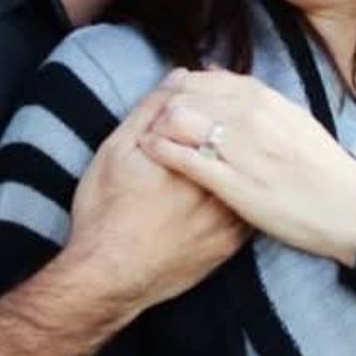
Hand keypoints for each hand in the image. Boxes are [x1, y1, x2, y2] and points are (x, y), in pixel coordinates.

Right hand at [65, 81, 248, 315]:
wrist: (107, 279)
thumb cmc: (104, 212)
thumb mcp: (115, 151)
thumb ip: (150, 110)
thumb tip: (181, 76)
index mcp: (190, 157)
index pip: (221, 116)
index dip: (220, 104)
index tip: (214, 100)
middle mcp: (216, 187)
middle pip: (239, 147)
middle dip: (236, 133)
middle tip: (225, 127)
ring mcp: (227, 219)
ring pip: (250, 178)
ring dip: (246, 163)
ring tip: (232, 155)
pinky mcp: (230, 245)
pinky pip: (251, 211)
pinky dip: (247, 194)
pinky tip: (234, 187)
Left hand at [139, 68, 355, 265]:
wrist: (347, 208)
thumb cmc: (321, 166)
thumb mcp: (292, 117)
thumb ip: (256, 97)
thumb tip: (220, 74)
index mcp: (264, 98)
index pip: (205, 79)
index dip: (181, 88)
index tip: (172, 99)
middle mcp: (249, 116)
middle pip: (186, 96)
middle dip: (164, 104)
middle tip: (153, 119)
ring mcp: (241, 149)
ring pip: (179, 121)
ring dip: (159, 125)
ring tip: (150, 136)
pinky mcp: (233, 184)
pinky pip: (185, 158)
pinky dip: (162, 151)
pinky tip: (150, 152)